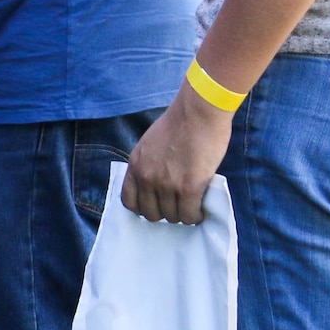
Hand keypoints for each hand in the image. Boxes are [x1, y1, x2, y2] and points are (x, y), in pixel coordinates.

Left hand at [122, 86, 234, 224]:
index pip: (128, 201)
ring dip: (182, 214)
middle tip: (177, 205)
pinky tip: (201, 209)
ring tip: (191, 206)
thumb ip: (148, 165)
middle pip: (150, 213)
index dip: (143, 207)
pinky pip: (189, 215)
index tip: (156, 205)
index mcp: (135, 165)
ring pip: (172, 217)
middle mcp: (147, 177)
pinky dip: (195, 216)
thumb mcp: (149, 145)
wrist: (197, 113)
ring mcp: (167, 184)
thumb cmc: (178, 124)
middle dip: (164, 212)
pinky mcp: (189, 187)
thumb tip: (154, 187)